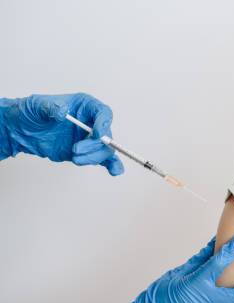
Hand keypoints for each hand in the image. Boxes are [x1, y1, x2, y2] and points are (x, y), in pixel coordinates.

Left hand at [0, 93, 123, 174]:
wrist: (23, 131)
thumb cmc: (32, 113)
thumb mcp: (38, 106)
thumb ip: (51, 108)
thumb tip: (62, 113)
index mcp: (85, 106)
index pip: (103, 113)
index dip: (103, 124)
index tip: (97, 134)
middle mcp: (91, 122)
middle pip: (106, 135)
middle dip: (93, 145)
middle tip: (75, 150)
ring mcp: (90, 138)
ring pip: (104, 150)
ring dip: (93, 157)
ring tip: (75, 158)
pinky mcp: (87, 152)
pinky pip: (103, 159)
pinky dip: (111, 165)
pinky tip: (114, 171)